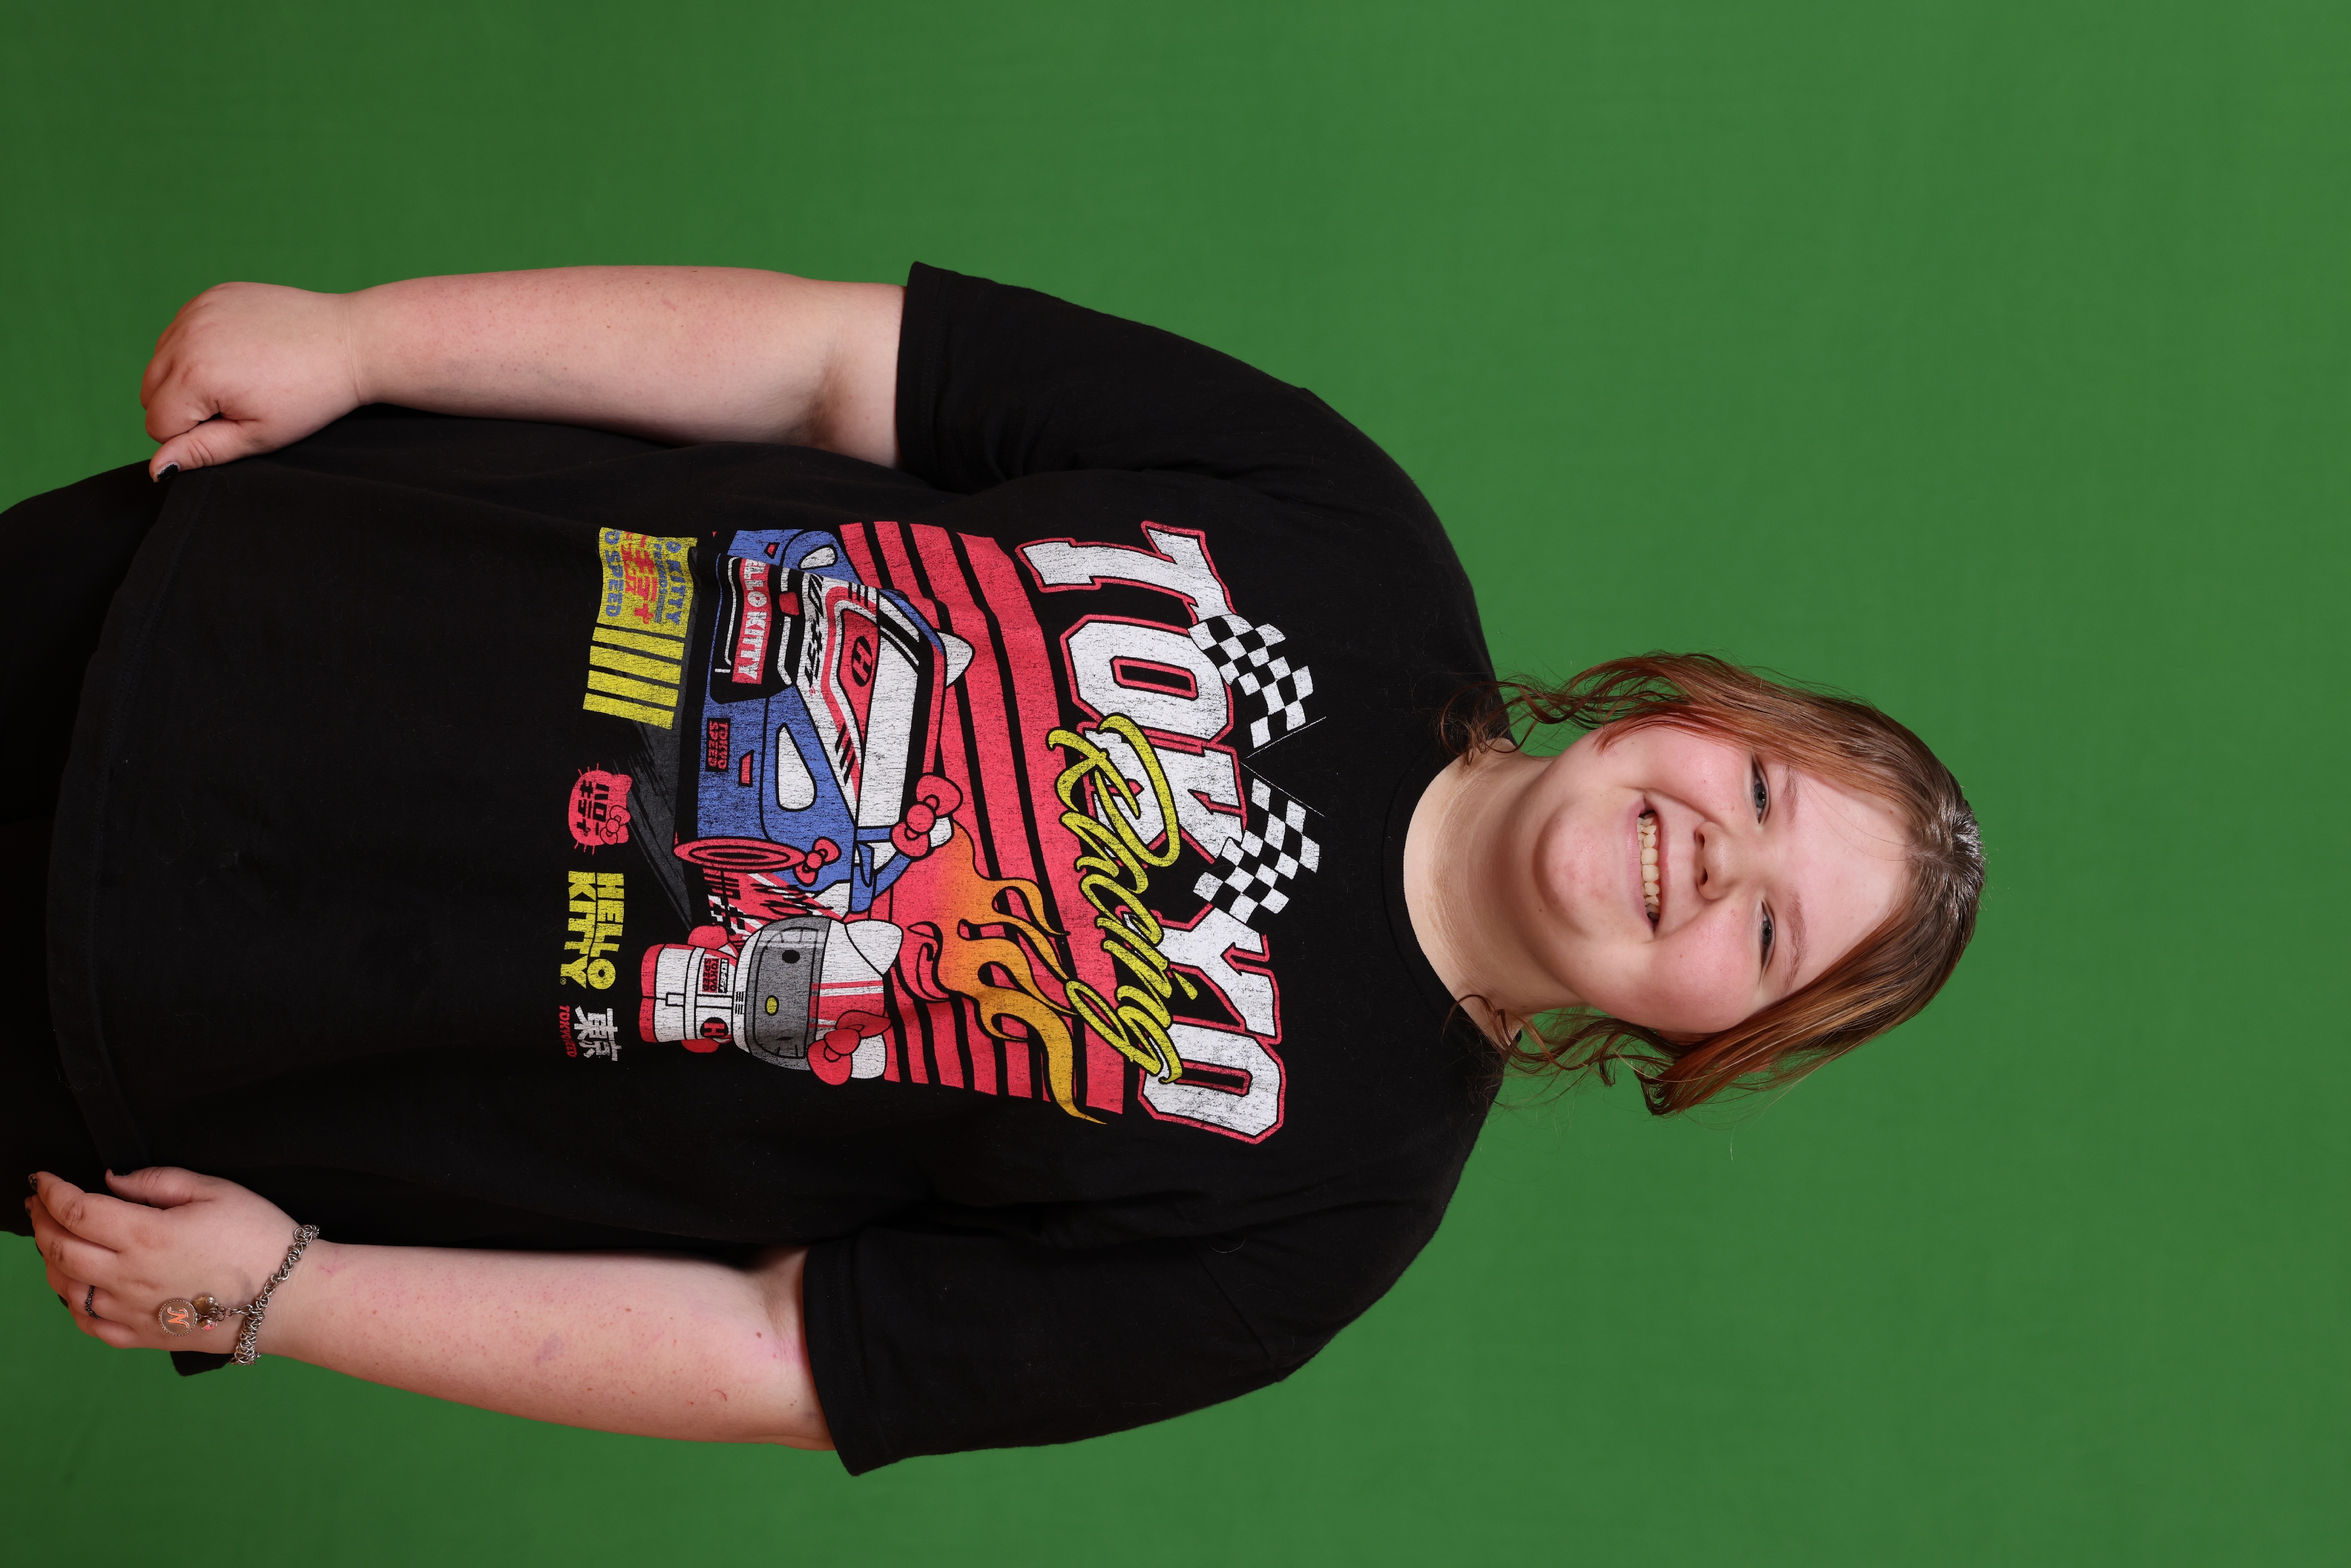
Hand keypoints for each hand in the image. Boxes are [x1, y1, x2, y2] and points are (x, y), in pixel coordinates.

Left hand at [26, 1169, 304, 1351]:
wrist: (287, 1297)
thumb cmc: (259, 1238)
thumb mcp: (217, 1191)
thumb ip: (160, 1180)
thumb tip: (113, 1181)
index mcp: (146, 1235)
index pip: (76, 1211)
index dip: (51, 1191)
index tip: (43, 1179)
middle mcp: (128, 1276)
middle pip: (59, 1249)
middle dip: (41, 1221)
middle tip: (39, 1204)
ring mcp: (131, 1310)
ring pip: (65, 1288)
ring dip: (49, 1260)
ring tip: (52, 1240)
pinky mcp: (142, 1336)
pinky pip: (88, 1324)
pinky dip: (70, 1303)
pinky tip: (74, 1288)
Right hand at [140, 282, 363, 478]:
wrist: (351, 343)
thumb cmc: (310, 396)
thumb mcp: (258, 435)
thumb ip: (202, 452)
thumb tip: (156, 468)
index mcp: (195, 375)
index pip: (157, 424)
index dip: (192, 436)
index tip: (234, 423)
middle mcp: (186, 337)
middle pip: (150, 391)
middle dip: (184, 407)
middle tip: (238, 404)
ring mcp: (197, 310)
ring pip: (160, 360)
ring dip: (187, 377)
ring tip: (241, 379)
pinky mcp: (210, 296)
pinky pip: (180, 331)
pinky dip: (198, 347)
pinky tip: (240, 354)